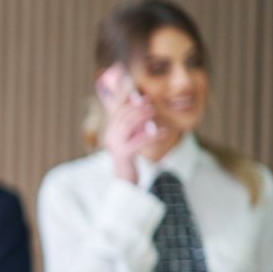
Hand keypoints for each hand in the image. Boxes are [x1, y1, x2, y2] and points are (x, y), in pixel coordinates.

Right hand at [96, 64, 165, 182]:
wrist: (125, 178)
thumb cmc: (131, 154)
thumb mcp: (132, 134)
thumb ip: (133, 119)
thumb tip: (137, 97)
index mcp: (111, 129)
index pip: (117, 109)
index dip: (127, 99)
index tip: (140, 93)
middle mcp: (110, 136)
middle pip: (122, 116)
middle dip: (136, 107)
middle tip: (150, 102)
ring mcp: (115, 145)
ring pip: (127, 125)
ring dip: (141, 116)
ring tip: (153, 111)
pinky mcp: (123, 154)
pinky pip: (138, 141)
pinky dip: (151, 135)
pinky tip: (163, 131)